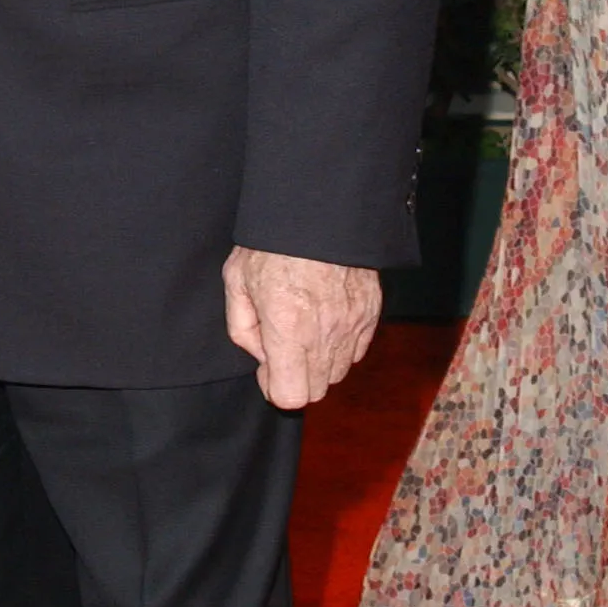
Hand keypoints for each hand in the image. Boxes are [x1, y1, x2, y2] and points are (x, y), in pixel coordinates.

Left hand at [223, 247, 380, 407]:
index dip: (273, 387)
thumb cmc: (273, 242)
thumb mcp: (237, 280)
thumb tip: (260, 354)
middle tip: (282, 348)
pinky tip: (324, 321)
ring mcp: (353, 324)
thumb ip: (242, 328)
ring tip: (304, 331)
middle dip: (296, 377)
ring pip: (338, 372)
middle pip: (316, 390)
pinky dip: (340, 345)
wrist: (319, 210)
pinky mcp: (371, 313)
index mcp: (289, 328)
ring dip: (318, 362)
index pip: (291, 396)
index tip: (267, 368)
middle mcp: (326, 333)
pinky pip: (357, 350)